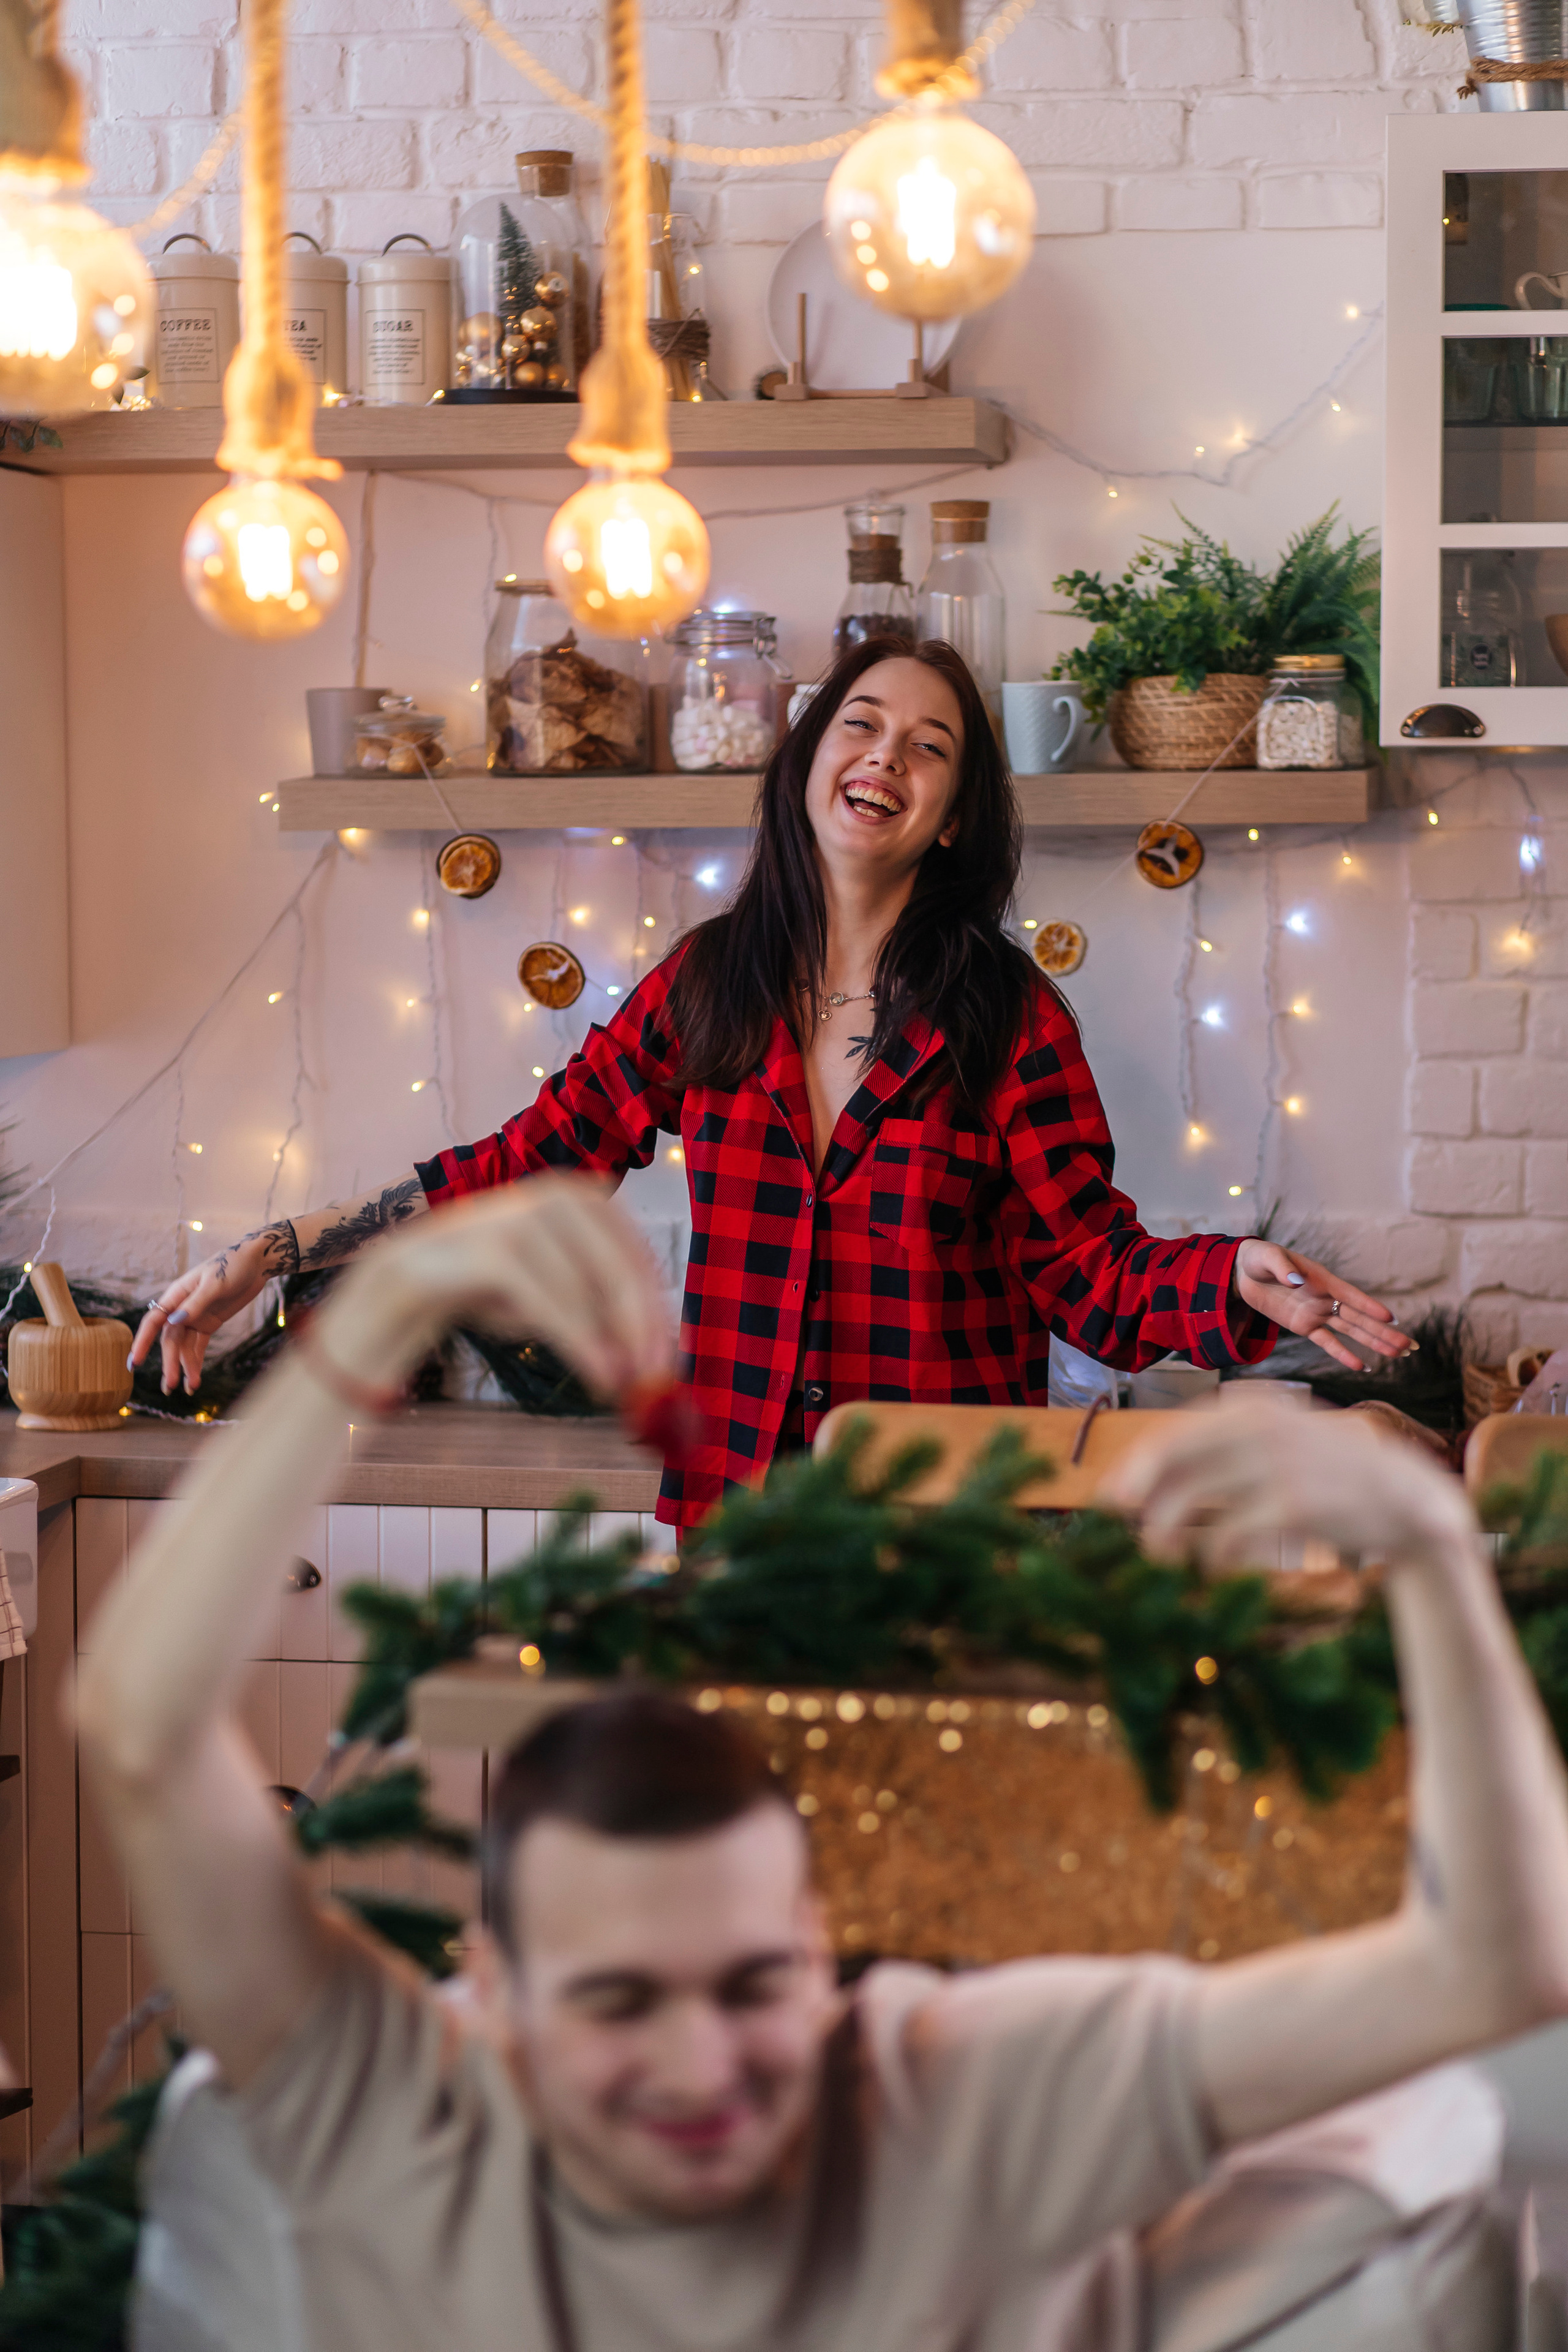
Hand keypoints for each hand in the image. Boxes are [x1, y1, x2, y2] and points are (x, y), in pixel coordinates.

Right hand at [128, 1225, 296, 1395]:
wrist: (256, 1262)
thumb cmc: (233, 1265)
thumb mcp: (215, 1284)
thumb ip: (196, 1304)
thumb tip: (174, 1322)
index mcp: (176, 1295)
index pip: (153, 1322)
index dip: (142, 1342)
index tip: (135, 1363)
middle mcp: (181, 1308)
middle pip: (170, 1340)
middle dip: (170, 1363)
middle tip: (170, 1386)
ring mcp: (194, 1317)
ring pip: (184, 1347)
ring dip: (185, 1367)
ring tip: (190, 1388)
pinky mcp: (208, 1324)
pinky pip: (198, 1346)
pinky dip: (196, 1362)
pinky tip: (194, 1380)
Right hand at [317, 1175, 672, 1403]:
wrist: (407, 1280)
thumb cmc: (494, 1288)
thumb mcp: (559, 1296)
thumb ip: (604, 1313)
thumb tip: (659, 1357)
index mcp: (582, 1197)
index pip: (636, 1256)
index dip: (658, 1310)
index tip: (671, 1360)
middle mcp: (555, 1195)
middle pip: (620, 1267)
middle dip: (642, 1328)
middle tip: (657, 1380)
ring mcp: (520, 1216)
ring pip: (586, 1286)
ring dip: (610, 1342)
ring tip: (621, 1386)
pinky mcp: (490, 1248)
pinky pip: (550, 1301)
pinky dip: (579, 1341)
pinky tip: (596, 1374)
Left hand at [1099, 1390, 1474, 1575]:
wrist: (1409, 1500)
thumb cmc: (1332, 1476)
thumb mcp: (1283, 1444)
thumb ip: (1230, 1451)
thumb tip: (1157, 1477)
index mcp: (1255, 1408)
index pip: (1176, 1430)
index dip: (1137, 1463)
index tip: (1113, 1494)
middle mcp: (1261, 1426)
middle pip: (1173, 1455)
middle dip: (1137, 1490)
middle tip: (1116, 1522)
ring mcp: (1277, 1463)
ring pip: (1191, 1496)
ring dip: (1164, 1530)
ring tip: (1158, 1555)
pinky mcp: (1294, 1504)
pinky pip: (1228, 1532)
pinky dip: (1210, 1554)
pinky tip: (1210, 1568)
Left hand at [1234, 1240, 1410, 1373]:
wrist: (1243, 1272)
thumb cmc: (1260, 1258)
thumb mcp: (1268, 1257)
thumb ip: (1283, 1268)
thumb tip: (1296, 1282)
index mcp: (1323, 1278)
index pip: (1351, 1296)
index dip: (1370, 1307)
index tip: (1392, 1318)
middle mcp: (1325, 1297)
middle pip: (1360, 1318)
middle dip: (1384, 1332)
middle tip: (1409, 1345)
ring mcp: (1317, 1313)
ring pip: (1351, 1331)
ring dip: (1374, 1343)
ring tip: (1397, 1355)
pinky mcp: (1305, 1326)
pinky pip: (1327, 1342)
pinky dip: (1343, 1354)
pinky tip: (1362, 1366)